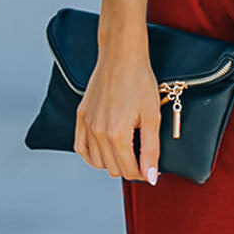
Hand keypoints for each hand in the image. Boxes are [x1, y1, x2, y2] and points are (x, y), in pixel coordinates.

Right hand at [74, 51, 162, 182]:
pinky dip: (92, 155)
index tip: (151, 168)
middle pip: (113, 169)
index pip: (129, 170)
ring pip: (97, 162)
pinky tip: (104, 151)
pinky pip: (81, 147)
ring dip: (112, 163)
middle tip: (142, 158)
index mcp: (117, 134)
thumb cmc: (139, 82)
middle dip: (129, 168)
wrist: (121, 57)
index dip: (143, 173)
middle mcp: (98, 132)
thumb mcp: (152, 118)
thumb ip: (151, 151)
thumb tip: (151, 177)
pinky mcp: (80, 117)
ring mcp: (87, 125)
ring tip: (126, 152)